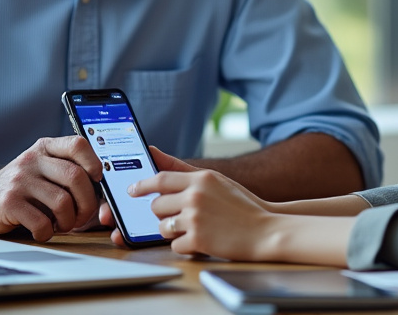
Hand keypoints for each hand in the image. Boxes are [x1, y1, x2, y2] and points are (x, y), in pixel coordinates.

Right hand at [0, 136, 100, 240]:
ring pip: (62, 202)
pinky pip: (42, 222)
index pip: (77, 144)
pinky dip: (48, 232)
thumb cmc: (19, 188)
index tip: (98, 179)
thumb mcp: (39, 168)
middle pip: (76, 177)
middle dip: (87, 203)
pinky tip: (43, 230)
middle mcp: (32, 160)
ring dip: (69, 221)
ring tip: (62, 225)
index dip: (94, 161)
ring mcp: (19, 181)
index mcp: (44, 148)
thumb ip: (65, 171)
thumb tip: (101, 190)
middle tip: (82, 216)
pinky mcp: (9, 203)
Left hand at [128, 168, 278, 259]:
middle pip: (157, 205)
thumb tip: (153, 151)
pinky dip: (186, 246)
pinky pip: (175, 245)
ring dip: (172, 231)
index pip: (161, 179)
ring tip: (193, 229)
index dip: (142, 185)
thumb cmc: (240, 205)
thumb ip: (184, 169)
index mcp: (201, 178)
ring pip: (162, 227)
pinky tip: (202, 241)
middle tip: (177, 217)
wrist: (266, 230)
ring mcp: (196, 218)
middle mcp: (196, 195)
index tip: (131, 190)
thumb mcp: (216, 181)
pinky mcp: (198, 240)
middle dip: (161, 214)